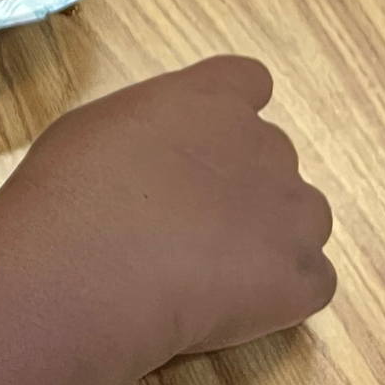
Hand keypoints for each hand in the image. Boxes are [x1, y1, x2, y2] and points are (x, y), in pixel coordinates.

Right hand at [0, 59, 335, 371]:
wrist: (90, 264)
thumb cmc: (72, 190)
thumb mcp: (96, 127)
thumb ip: (148, 130)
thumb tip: (151, 159)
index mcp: (211, 98)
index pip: (250, 81)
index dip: (231, 111)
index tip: (203, 140)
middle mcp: (263, 144)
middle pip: (273, 155)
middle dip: (241, 182)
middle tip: (187, 217)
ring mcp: (291, 212)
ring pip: (303, 217)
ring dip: (269, 235)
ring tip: (210, 266)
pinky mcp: (301, 278)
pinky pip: (311, 281)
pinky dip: (280, 293)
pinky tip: (227, 303)